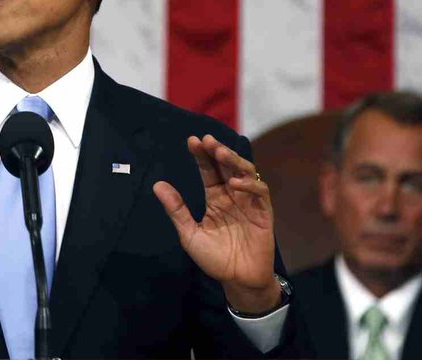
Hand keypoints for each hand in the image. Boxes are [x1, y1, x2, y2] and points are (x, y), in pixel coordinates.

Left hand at [153, 134, 280, 313]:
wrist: (238, 281)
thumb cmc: (214, 259)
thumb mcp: (189, 233)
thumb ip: (176, 210)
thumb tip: (157, 184)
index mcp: (215, 198)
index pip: (209, 171)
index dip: (202, 156)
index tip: (192, 141)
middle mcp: (232, 196)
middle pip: (227, 166)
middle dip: (218, 151)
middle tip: (207, 140)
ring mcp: (249, 202)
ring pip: (245, 172)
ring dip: (234, 160)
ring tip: (220, 152)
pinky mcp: (263, 213)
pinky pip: (260, 192)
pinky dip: (250, 185)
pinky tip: (235, 183)